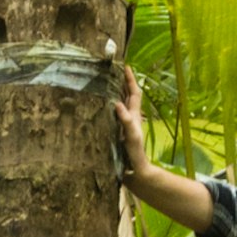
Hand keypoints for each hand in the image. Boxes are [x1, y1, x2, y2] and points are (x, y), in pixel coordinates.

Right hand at [109, 62, 149, 189]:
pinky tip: (102, 107)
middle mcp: (131, 117)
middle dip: (123, 82)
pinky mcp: (119, 131)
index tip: (126, 66)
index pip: (134, 92)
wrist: (135, 170)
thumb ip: (125, 120)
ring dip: (117, 92)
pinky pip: (114, 113)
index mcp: (135, 114)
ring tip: (107, 83)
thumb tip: (117, 103)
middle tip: (114, 71)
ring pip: (122, 103)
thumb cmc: (135, 152)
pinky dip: (110, 106)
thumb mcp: (131, 135)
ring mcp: (125, 124)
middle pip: (128, 95)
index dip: (131, 79)